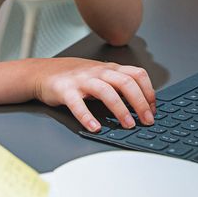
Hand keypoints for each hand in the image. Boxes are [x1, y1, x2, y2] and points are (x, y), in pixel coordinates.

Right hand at [32, 57, 156, 131]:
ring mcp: (82, 80)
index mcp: (110, 69)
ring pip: (106, 91)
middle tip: (147, 121)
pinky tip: (95, 127)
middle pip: (126, 83)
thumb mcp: (101, 75)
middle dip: (140, 103)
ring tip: (128, 125)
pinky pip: (78, 104)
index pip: (137, 74)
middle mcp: (99, 72)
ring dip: (120, 109)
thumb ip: (119, 84)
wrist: (44, 72)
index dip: (149, 92)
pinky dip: (87, 116)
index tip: (153, 109)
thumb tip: (142, 104)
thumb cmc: (76, 76)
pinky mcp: (66, 90)